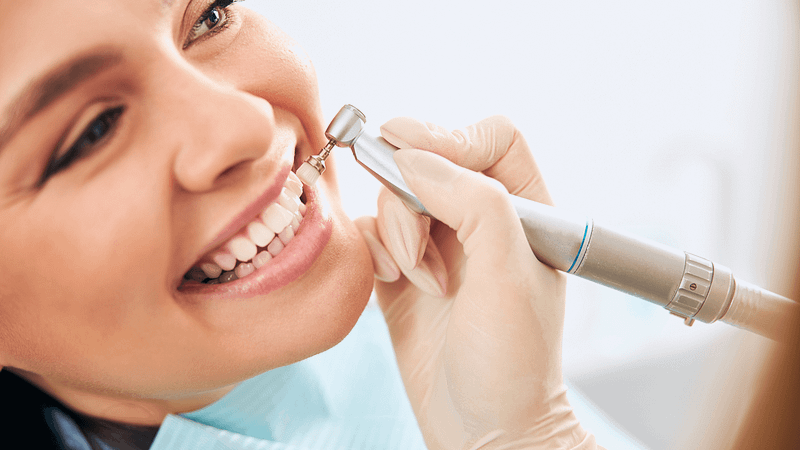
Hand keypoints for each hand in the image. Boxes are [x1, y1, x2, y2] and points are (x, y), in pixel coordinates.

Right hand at [355, 117, 597, 448]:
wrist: (481, 429)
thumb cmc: (512, 362)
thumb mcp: (507, 272)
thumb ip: (472, 200)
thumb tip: (415, 156)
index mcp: (524, 211)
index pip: (492, 139)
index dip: (452, 138)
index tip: (414, 155)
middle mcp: (480, 221)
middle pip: (431, 162)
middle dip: (413, 195)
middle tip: (418, 242)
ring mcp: (439, 245)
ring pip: (396, 196)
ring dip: (398, 233)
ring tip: (422, 279)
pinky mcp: (403, 271)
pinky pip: (373, 232)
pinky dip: (376, 250)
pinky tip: (394, 282)